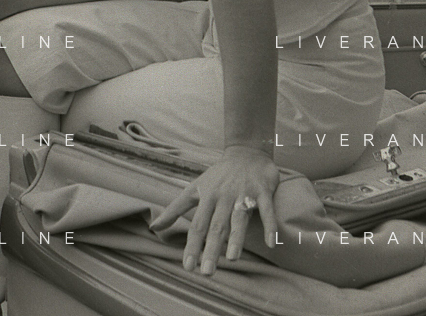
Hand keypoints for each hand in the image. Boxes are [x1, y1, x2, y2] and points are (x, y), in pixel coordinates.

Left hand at [149, 145, 279, 274]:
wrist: (246, 152)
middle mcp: (225, 197)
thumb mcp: (194, 189)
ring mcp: (244, 194)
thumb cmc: (218, 176)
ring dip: (236, 238)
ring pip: (239, 219)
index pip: (197, 225)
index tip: (187, 267)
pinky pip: (267, 210)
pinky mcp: (263, 191)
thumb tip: (153, 227)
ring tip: (231, 259)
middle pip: (216, 226)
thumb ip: (175, 209)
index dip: (192, 246)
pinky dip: (269, 225)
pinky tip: (271, 243)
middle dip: (211, 249)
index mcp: (208, 197)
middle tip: (206, 273)